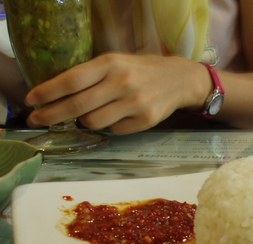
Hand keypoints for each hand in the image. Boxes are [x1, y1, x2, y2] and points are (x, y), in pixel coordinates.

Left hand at [25, 53, 206, 134]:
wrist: (179, 79)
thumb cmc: (140, 70)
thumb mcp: (115, 62)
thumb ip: (91, 76)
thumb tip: (59, 96)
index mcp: (111, 64)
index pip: (71, 80)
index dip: (47, 92)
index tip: (31, 101)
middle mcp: (122, 82)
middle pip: (77, 105)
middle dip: (52, 115)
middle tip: (37, 121)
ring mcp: (135, 103)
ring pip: (93, 121)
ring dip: (85, 121)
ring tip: (91, 114)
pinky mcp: (146, 120)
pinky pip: (114, 131)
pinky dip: (110, 126)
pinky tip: (118, 117)